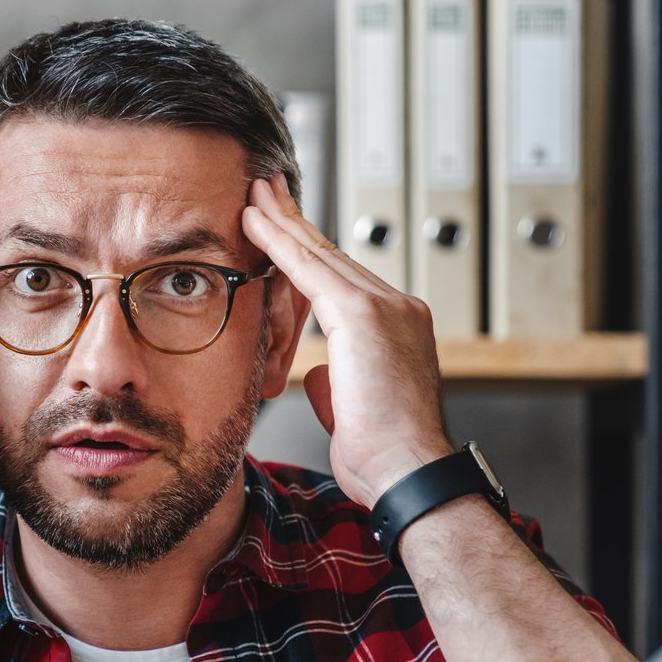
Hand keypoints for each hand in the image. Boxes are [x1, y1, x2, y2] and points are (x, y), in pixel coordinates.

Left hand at [240, 174, 453, 504]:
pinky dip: (280, 243)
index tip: (286, 231)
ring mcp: (387, 307)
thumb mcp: (353, 408)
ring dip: (282, 223)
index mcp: (398, 329)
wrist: (408, 471)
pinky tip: (255, 222)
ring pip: (321, 254)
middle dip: (296, 223)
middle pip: (334, 255)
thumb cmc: (383, 456)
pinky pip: (311, 269)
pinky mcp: (365, 314)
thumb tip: (322, 372)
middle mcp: (398, 308)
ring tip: (253, 195)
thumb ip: (338, 380)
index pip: (343, 280)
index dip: (310, 253)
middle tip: (266, 190)